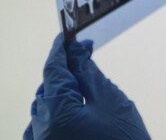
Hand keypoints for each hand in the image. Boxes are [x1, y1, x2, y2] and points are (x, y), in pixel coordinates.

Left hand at [24, 34, 149, 139]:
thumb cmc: (125, 139)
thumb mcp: (111, 99)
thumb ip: (89, 72)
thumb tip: (78, 50)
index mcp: (57, 115)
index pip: (52, 71)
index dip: (60, 50)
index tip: (67, 36)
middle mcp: (41, 133)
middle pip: (46, 89)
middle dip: (63, 71)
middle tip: (84, 54)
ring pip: (41, 109)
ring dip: (57, 92)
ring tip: (80, 82)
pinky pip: (39, 129)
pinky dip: (52, 114)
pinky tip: (68, 109)